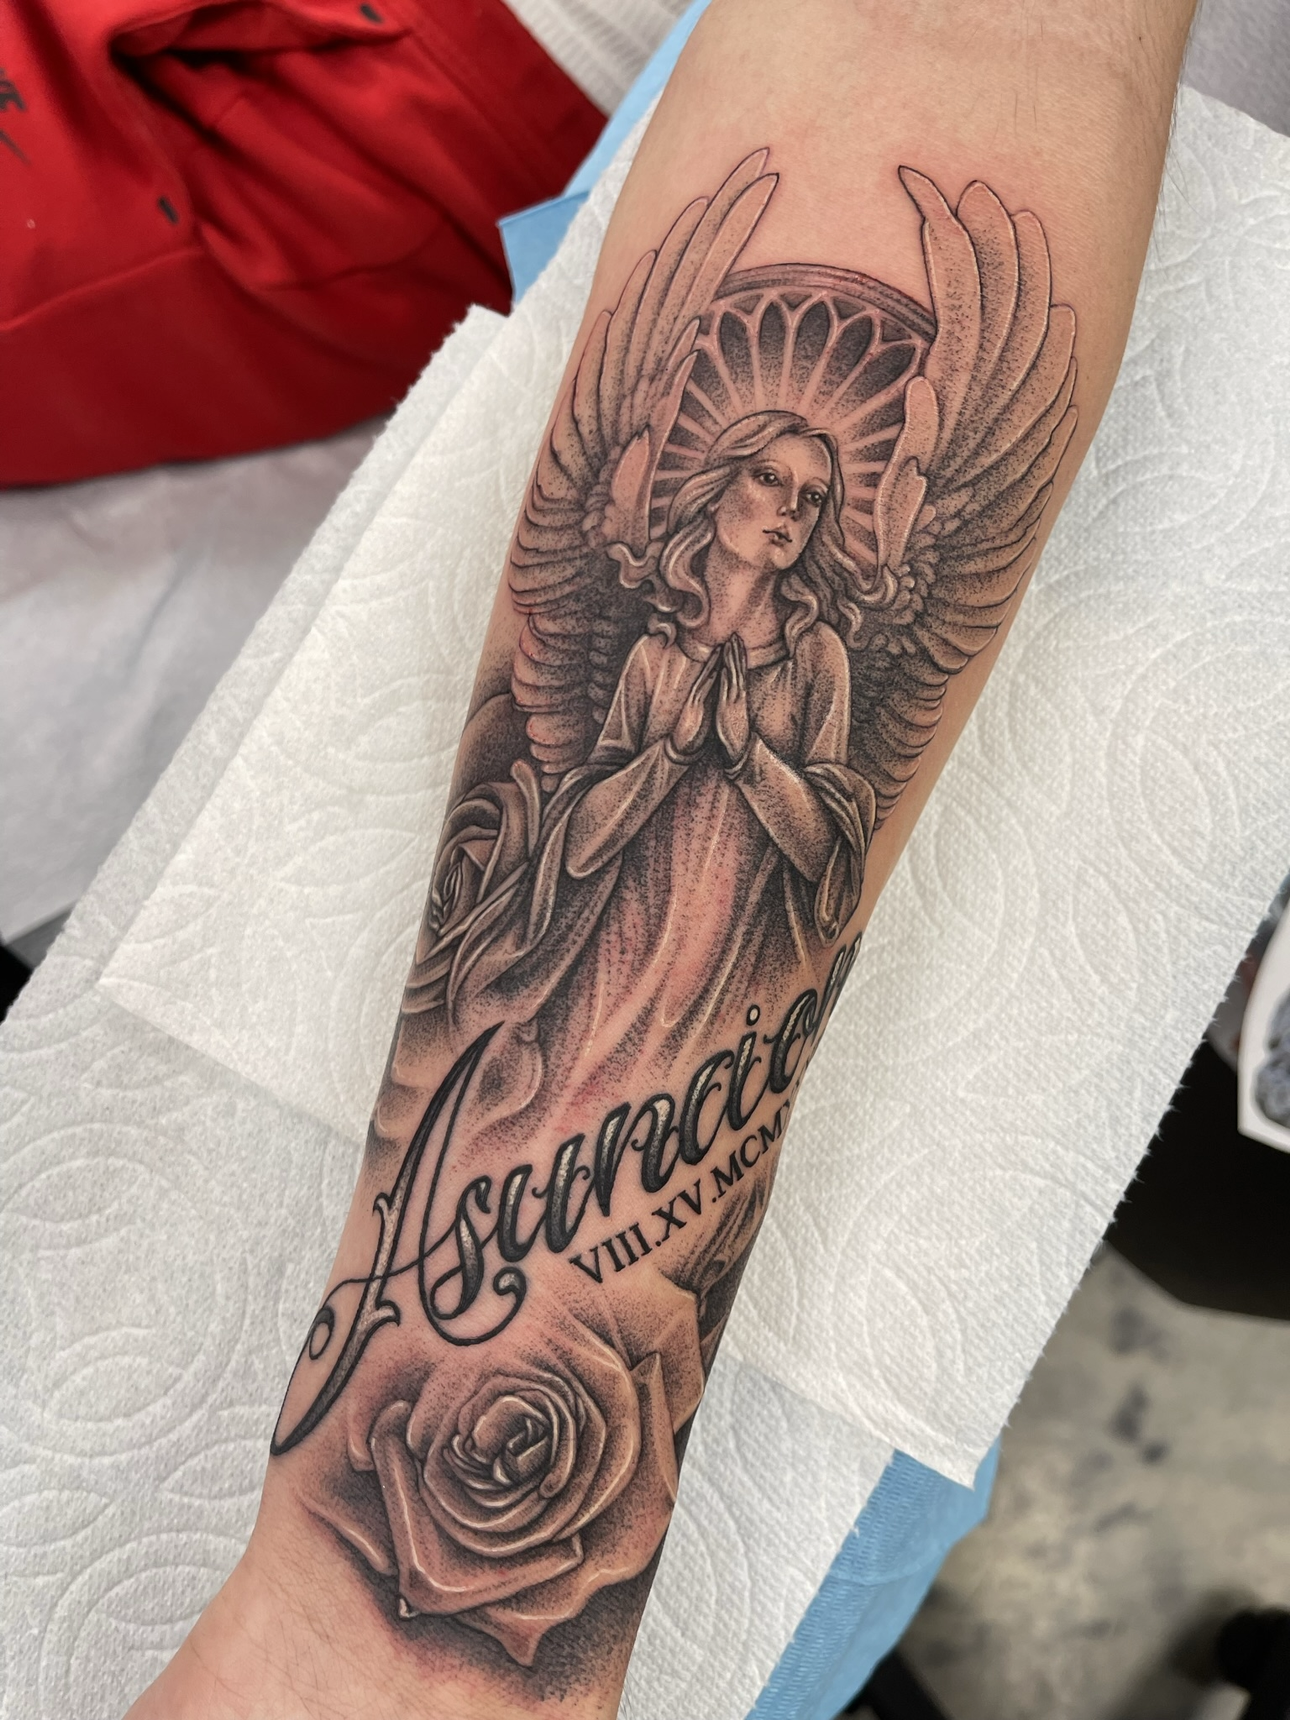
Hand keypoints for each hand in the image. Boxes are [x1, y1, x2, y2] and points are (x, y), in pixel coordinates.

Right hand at [671, 649, 719, 755]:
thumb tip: (714, 695)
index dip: (720, 660)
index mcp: (701, 695)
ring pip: (705, 676)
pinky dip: (709, 680)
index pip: (711, 673)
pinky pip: (702, 691)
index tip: (729, 647)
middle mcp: (697, 694)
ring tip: (721, 648)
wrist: (682, 747)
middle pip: (708, 670)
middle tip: (728, 640)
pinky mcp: (694, 707)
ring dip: (713, 663)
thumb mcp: (701, 713)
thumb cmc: (693, 731)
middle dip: (718, 655)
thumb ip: (706, 702)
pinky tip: (715, 671)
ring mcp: (695, 700)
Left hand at [716, 634, 750, 763]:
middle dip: (736, 652)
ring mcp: (734, 701)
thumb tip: (734, 691)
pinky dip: (726, 679)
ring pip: (734, 676)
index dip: (738, 656)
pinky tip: (724, 669)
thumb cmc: (735, 732)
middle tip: (735, 636)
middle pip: (738, 670)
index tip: (736, 642)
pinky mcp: (728, 709)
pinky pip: (727, 691)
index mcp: (740, 696)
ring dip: (732, 660)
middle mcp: (739, 696)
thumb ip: (735, 701)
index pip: (740, 671)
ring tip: (730, 646)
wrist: (738, 750)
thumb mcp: (735, 712)